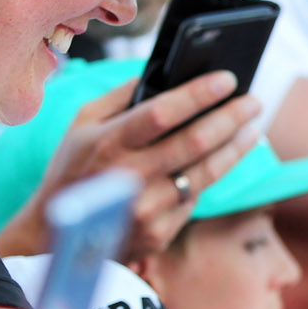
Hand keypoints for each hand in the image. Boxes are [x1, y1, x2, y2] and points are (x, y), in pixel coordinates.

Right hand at [0, 73, 260, 261]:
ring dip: (236, 147)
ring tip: (252, 128)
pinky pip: (195, 198)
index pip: (163, 112)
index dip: (200, 94)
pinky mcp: (158, 233)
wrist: (53, 238)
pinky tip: (225, 158)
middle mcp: (128, 178)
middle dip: (232, 117)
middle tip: (253, 101)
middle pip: (195, 142)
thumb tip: (165, 70)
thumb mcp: (83, 125)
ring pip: (206, 173)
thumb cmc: (73, 168)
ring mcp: (145, 210)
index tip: (229, 79)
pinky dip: (212, 175)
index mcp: (108, 143)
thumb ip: (121, 97)